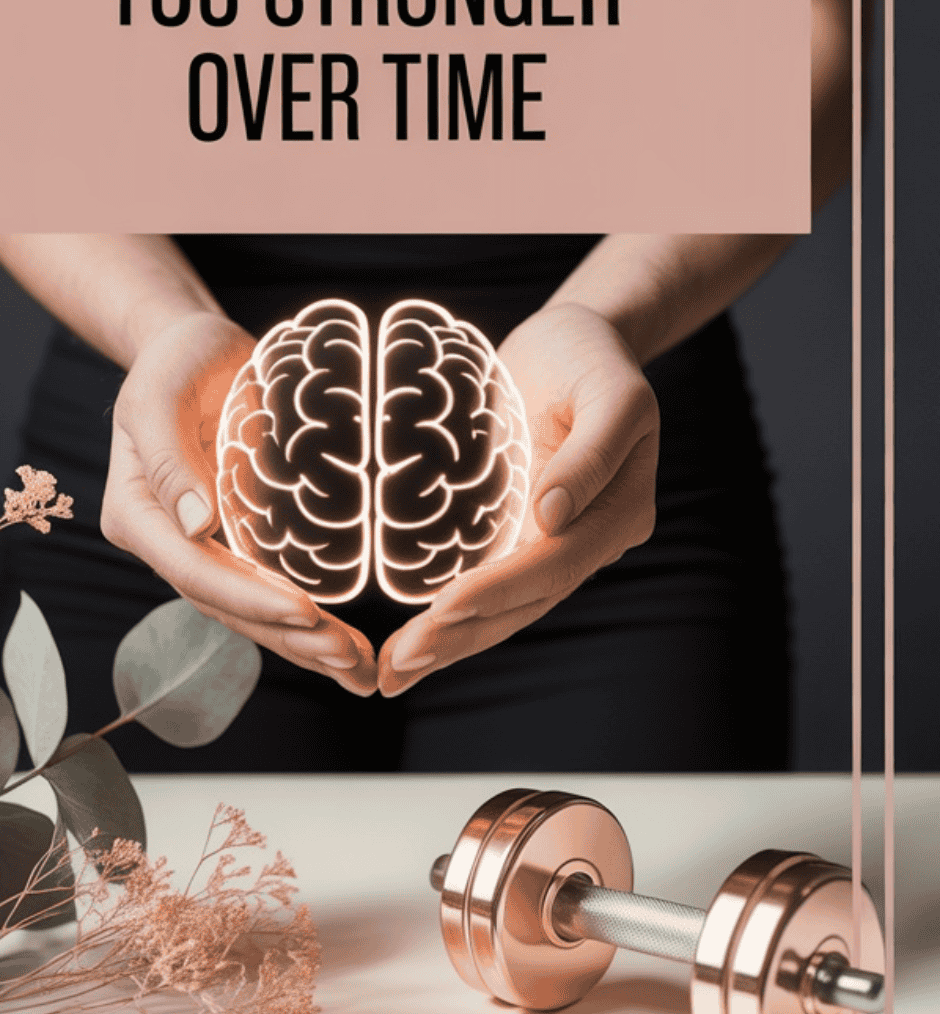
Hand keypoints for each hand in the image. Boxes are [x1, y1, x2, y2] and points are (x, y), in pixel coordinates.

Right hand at [100, 311, 377, 693]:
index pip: (193, 570)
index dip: (249, 598)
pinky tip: (345, 643)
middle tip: (348, 658)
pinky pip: (267, 590)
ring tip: (357, 670)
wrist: (194, 349)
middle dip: (287, 638)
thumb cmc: (175, 359)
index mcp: (137, 514)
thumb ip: (168, 454)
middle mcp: (166, 541)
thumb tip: (195, 523)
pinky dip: (304, 622)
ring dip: (302, 646)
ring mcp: (201, 546)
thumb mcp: (160, 392)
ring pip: (248, 612)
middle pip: (224, 605)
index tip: (307, 612)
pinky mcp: (236, 540)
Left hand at [376, 302, 659, 694]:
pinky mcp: (518, 530)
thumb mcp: (613, 392)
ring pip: (504, 606)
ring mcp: (552, 540)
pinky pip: (486, 580)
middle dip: (462, 637)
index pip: (554, 566)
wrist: (577, 340)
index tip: (443, 610)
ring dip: (451, 642)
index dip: (499, 592)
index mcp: (619, 513)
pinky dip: (450, 614)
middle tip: (402, 665)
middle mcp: (587, 539)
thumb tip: (552, 516)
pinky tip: (412, 641)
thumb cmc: (594, 357)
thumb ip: (591, 453)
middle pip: (525, 602)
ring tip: (396, 673)